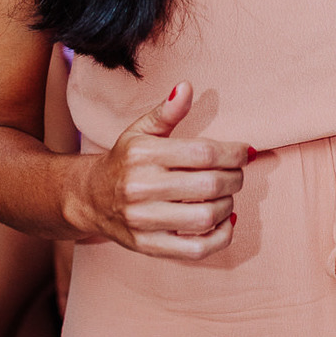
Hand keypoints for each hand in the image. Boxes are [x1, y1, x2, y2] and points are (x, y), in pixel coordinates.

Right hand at [65, 81, 249, 257]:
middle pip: (209, 185)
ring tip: (226, 195)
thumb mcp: (140, 131)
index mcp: (143, 154)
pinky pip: (196, 249)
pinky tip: (225, 221)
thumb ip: (166, 112)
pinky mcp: (149, 246)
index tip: (245, 152)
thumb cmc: (125, 161)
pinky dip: (221, 237)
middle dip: (234, 178)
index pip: (203, 153)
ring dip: (228, 205)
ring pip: (205, 217)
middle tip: (237, 174)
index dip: (233, 153)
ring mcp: (144, 220)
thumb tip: (186, 87)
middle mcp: (141, 188)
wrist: (89, 198)